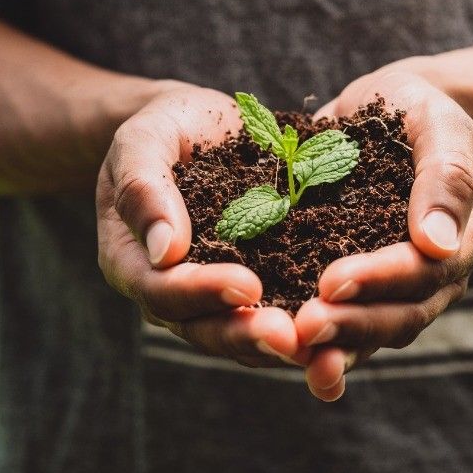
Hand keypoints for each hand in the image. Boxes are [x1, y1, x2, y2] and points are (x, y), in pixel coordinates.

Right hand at [96, 85, 302, 366]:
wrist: (201, 127)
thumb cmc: (166, 128)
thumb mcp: (144, 140)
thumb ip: (143, 188)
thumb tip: (164, 251)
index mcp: (131, 261)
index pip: (162, 290)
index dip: (202, 292)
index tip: (247, 285)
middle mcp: (169, 293)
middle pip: (203, 328)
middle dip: (246, 333)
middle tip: (289, 336)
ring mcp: (211, 298)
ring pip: (241, 336)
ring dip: (279, 344)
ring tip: (319, 343)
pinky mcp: (257, 288)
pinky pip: (275, 317)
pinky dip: (305, 327)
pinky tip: (341, 326)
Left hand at [294, 67, 472, 399]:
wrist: (399, 110)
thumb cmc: (421, 110)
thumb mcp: (439, 123)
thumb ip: (445, 177)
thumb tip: (439, 244)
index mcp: (466, 237)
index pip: (425, 271)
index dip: (379, 279)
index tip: (331, 282)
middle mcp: (439, 274)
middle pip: (401, 316)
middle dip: (352, 325)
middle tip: (302, 327)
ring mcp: (402, 286)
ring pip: (375, 332)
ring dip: (335, 346)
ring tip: (290, 350)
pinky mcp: (365, 286)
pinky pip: (348, 322)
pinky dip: (320, 341)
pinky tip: (282, 351)